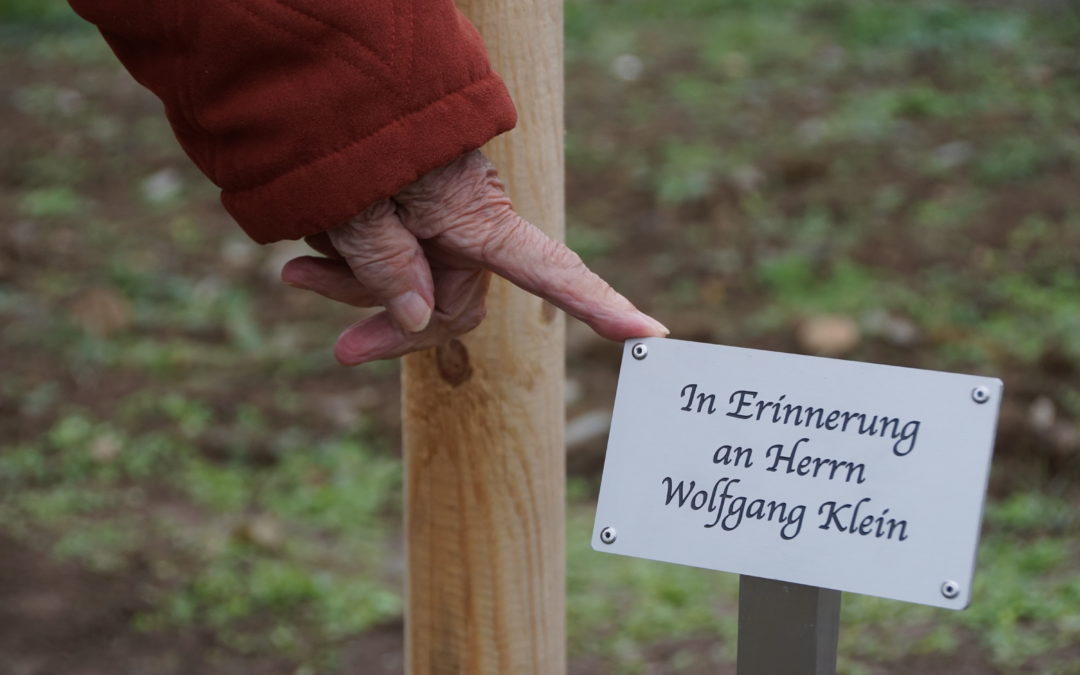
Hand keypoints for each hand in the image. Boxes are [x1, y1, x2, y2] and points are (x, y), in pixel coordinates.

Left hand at [281, 150, 666, 364]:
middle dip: (393, 326)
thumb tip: (421, 319)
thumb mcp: (358, 206)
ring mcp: (437, 220)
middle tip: (340, 350)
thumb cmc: (345, 129)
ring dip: (354, 289)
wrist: (320, 72)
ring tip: (296, 270)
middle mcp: (468, 223)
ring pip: (408, 286)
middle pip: (451, 305)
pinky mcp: (407, 214)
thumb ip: (387, 268)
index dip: (601, 305)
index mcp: (477, 217)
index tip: (651, 335)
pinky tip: (305, 253)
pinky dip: (348, 265)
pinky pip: (386, 260)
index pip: (552, 271)